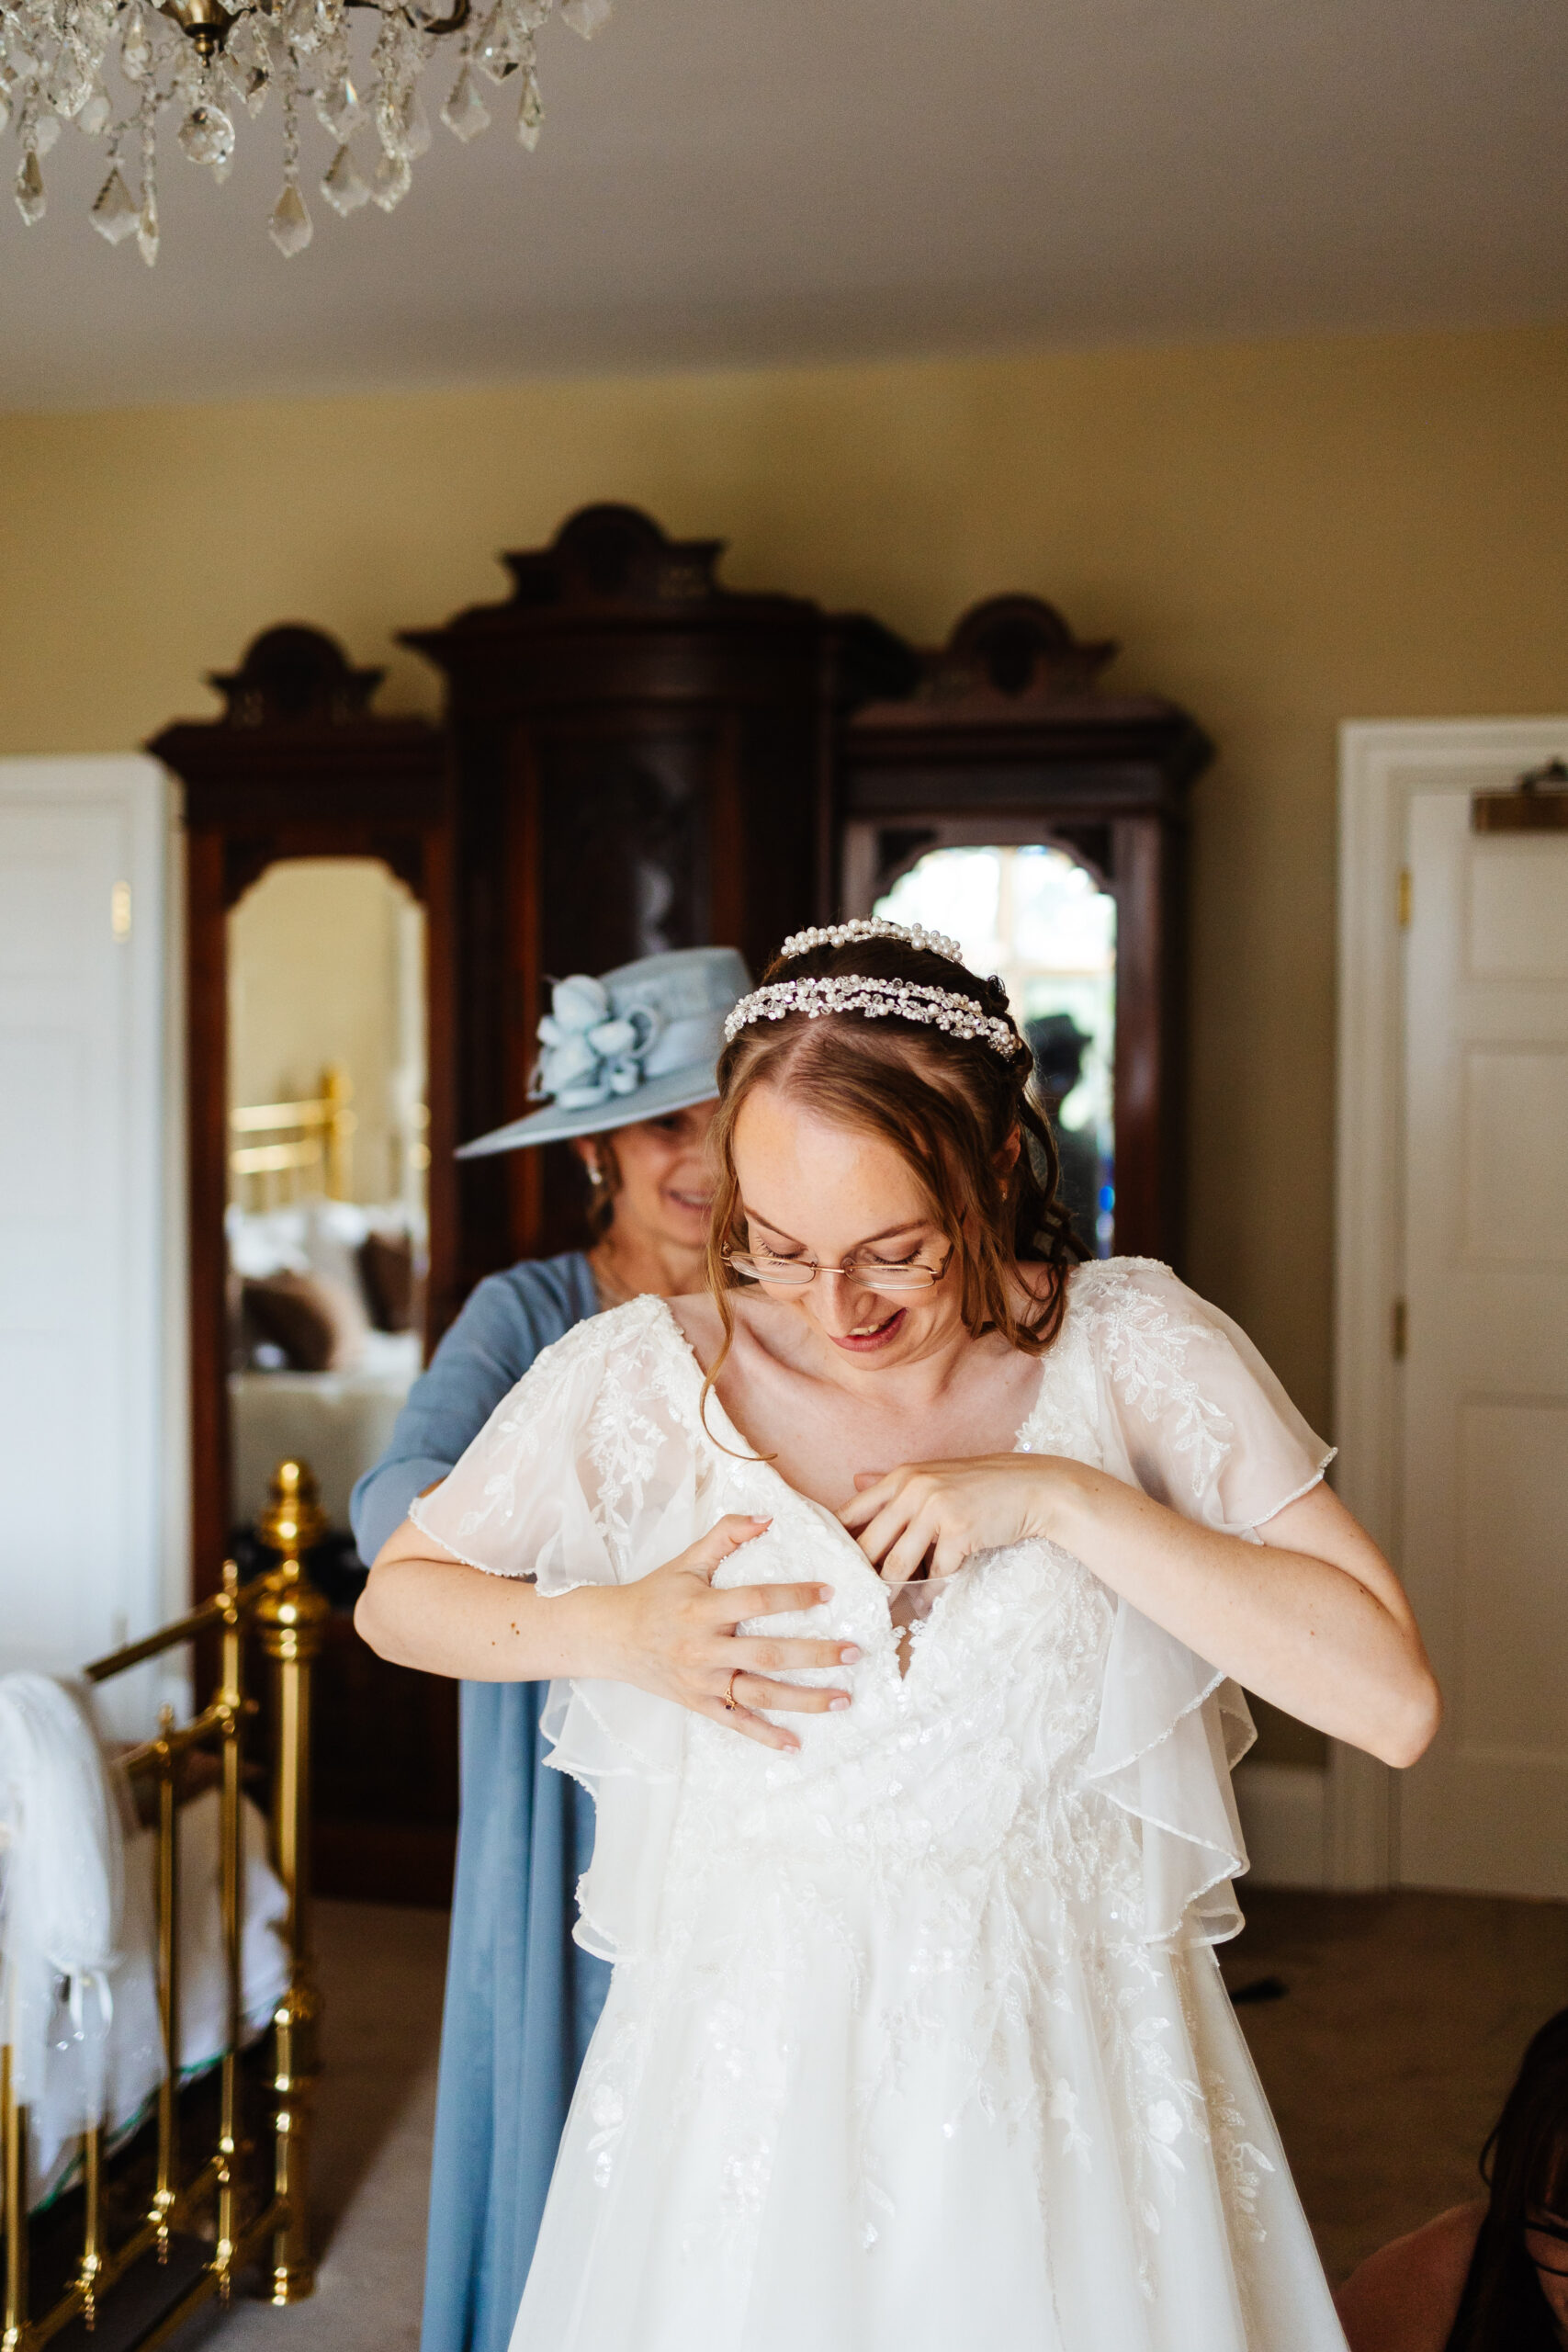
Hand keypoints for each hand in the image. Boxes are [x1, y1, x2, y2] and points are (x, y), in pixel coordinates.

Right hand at [607, 1515, 857, 1753]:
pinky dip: (766, 1735)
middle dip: (814, 1655)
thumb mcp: (686, 1560)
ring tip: (843, 1699)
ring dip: (804, 1699)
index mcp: (702, 1608)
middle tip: (853, 1653)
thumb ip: (726, 1536)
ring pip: (759, 1694)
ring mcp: (702, 1681)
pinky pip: (736, 1722)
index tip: (829, 1593)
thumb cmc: (654, 1594)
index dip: (792, 1597)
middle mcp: (703, 1648)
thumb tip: (767, 1518)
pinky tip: (796, 1744)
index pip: (755, 1601)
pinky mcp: (698, 1704)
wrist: (610, 1636)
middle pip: (767, 1655)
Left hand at [839, 1458, 1076, 1590]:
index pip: (853, 1512)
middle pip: (870, 1544)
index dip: (839, 1543)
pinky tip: (927, 1603)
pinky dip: (930, 1593)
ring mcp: (936, 1510)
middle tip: (853, 1598)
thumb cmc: (981, 1484)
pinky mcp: (959, 1532)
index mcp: (902, 1477)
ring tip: (883, 1609)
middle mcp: (913, 1489)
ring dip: (891, 1592)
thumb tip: (854, 1481)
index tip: (831, 1567)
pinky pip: (935, 1574)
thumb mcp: (933, 1473)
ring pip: (897, 1564)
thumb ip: (894, 1483)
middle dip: (861, 1576)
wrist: (1032, 1487)